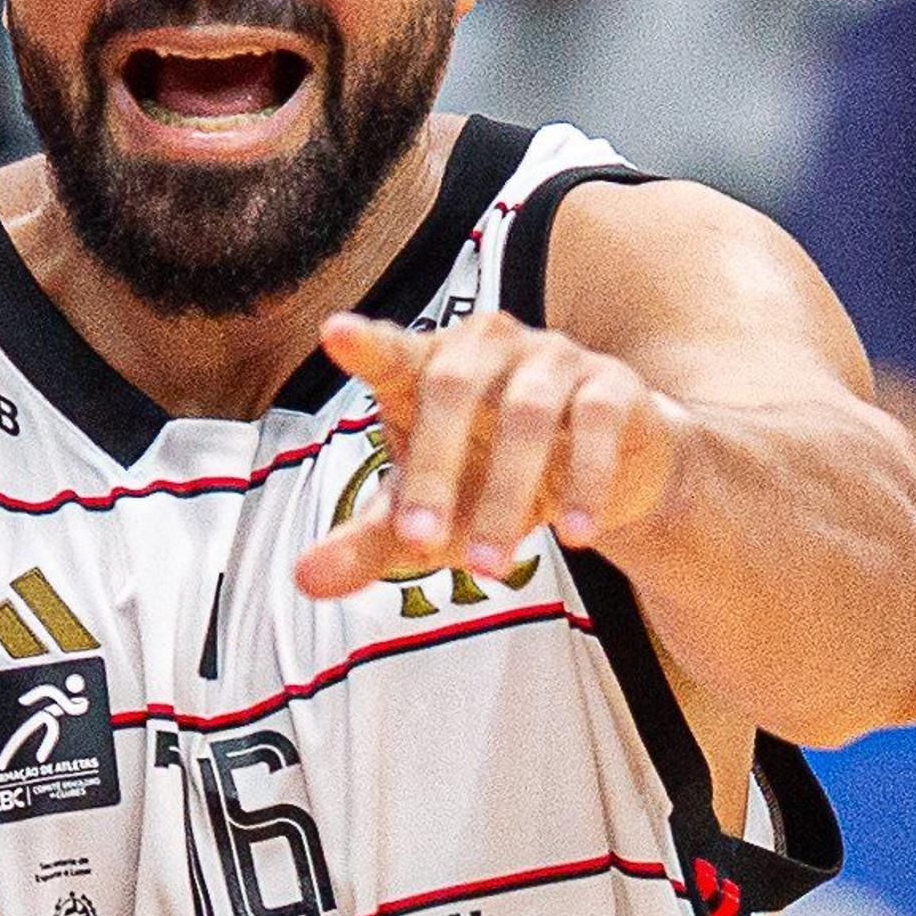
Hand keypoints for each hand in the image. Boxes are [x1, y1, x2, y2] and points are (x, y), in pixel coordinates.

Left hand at [296, 311, 681, 598]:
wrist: (604, 472)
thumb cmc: (490, 478)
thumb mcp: (427, 516)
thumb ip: (369, 542)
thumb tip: (305, 581)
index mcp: (427, 368)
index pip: (391, 353)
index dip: (366, 344)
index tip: (335, 333)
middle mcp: (487, 348)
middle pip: (452, 389)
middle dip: (433, 472)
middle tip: (419, 544)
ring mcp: (552, 358)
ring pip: (526, 413)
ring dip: (506, 495)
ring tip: (489, 569)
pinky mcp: (610, 385)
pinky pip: (596, 424)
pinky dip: (584, 482)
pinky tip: (576, 536)